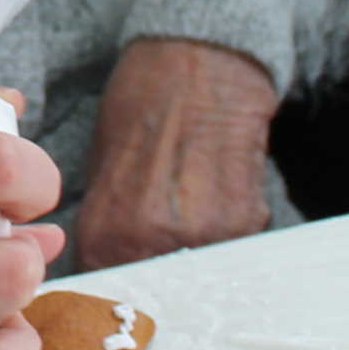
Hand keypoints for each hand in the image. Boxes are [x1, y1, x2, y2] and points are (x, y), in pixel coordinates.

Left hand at [70, 37, 279, 271]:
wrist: (197, 61)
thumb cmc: (140, 105)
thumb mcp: (100, 168)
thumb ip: (104, 226)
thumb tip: (107, 265)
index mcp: (107, 230)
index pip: (109, 288)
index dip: (117, 281)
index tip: (125, 270)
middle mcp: (155, 241)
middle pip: (158, 283)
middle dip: (157, 264)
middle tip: (161, 232)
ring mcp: (206, 235)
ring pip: (199, 267)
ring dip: (194, 247)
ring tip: (189, 203)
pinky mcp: (248, 220)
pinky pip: (233, 245)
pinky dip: (225, 227)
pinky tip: (214, 190)